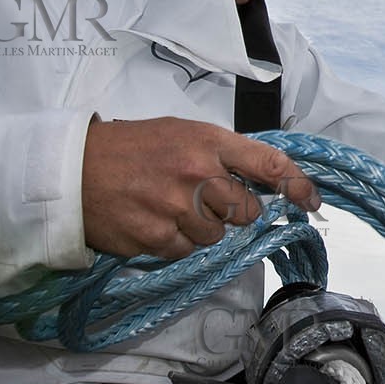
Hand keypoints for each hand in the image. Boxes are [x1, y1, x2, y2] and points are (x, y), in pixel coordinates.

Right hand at [81, 116, 318, 259]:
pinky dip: (174, 240)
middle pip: (246, 210)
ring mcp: (177, 207)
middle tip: (202, 197)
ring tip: (169, 205)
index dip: (297, 185)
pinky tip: (154, 220)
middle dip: (233, 210)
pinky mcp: (157, 237)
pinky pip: (186, 250)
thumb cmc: (131, 148)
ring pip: (217, 234)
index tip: (311, 201)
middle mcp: (198, 173)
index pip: (269, 164)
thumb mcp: (180, 133)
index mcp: (207, 141)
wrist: (73, 170)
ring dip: (200, 227)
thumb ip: (221, 154)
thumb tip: (263, 182)